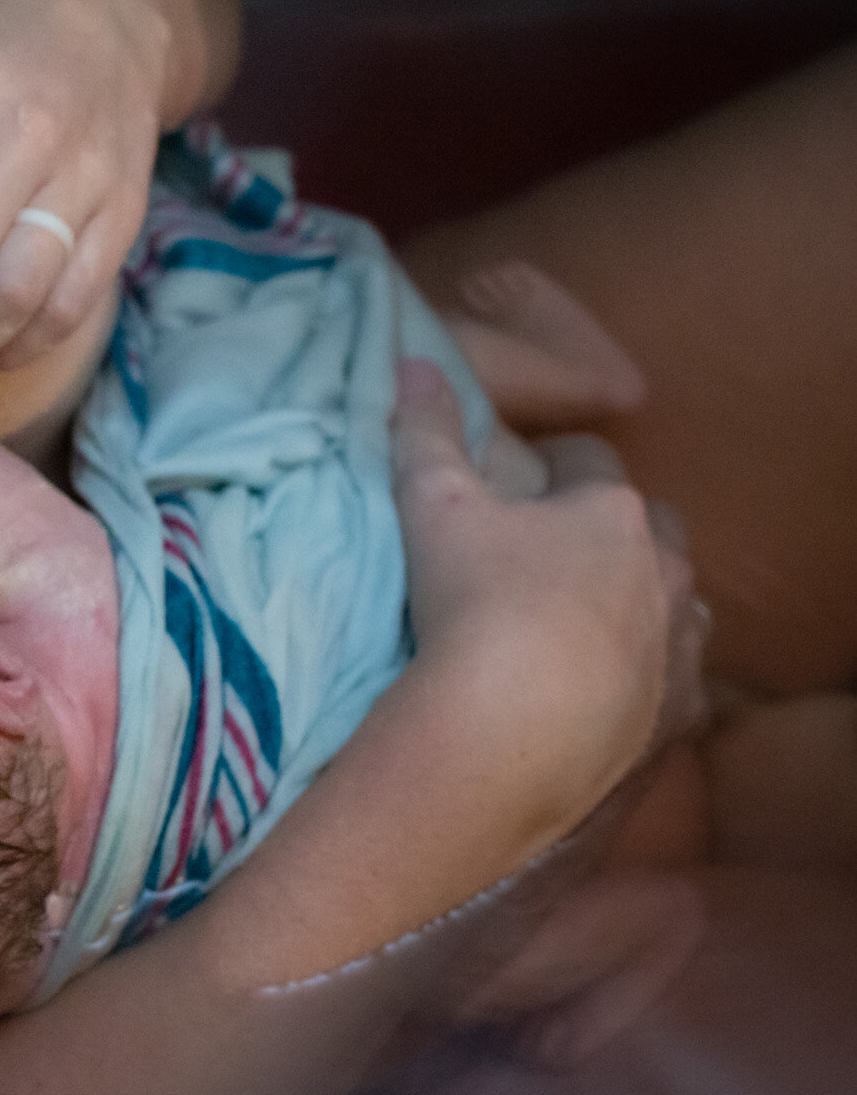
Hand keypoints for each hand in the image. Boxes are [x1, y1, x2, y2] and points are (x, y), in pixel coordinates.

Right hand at [390, 360, 702, 825]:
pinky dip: (651, 675)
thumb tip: (414, 361)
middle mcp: (664, 570)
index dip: (548, 463)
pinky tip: (607, 688)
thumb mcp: (432, 503)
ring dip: (640, 602)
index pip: (588, 460)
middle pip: (651, 530)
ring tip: (580, 621)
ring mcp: (679, 644)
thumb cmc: (473, 601)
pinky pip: (679, 681)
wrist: (510, 732)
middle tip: (549, 551)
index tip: (513, 480)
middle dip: (610, 531)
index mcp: (610, 509)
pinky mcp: (677, 713)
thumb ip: (424, 429)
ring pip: (676, 604)